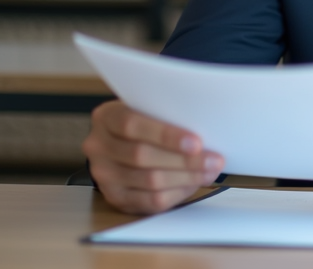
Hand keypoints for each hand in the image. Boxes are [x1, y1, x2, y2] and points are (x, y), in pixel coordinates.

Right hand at [82, 100, 224, 213]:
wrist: (122, 143)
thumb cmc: (145, 123)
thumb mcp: (150, 109)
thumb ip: (167, 116)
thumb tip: (207, 131)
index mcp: (106, 117)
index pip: (132, 124)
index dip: (165, 135)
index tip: (196, 142)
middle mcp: (98, 146)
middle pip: (142, 155)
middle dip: (184, 160)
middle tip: (214, 160)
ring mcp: (103, 174)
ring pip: (148, 180)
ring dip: (185, 177)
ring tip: (209, 171)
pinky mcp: (114, 197)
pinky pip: (148, 201)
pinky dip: (176, 193)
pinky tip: (193, 184)